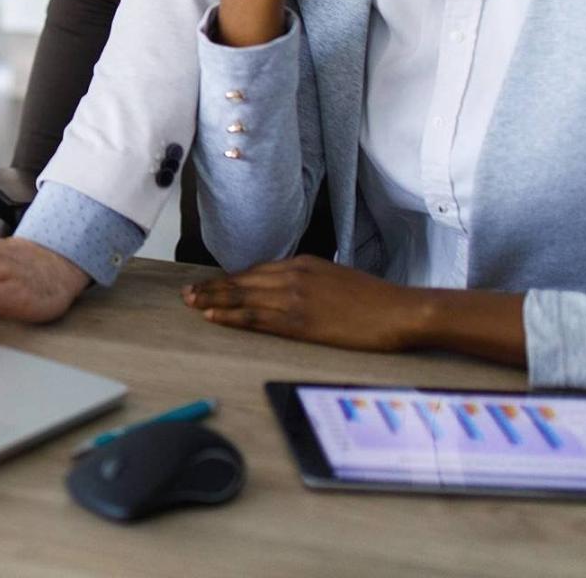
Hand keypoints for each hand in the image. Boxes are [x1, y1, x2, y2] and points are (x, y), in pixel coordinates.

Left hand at [181, 256, 424, 350]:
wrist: (398, 311)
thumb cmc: (374, 299)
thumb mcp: (335, 277)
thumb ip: (309, 280)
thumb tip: (289, 289)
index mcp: (302, 263)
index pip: (255, 270)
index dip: (230, 279)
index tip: (211, 284)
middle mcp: (293, 276)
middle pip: (242, 281)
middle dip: (213, 288)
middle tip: (187, 293)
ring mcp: (294, 298)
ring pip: (243, 299)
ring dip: (214, 301)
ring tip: (191, 304)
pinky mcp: (299, 322)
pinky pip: (256, 319)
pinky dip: (232, 317)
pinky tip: (214, 317)